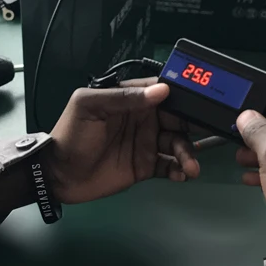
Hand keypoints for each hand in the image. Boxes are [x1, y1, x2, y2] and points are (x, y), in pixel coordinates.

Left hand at [47, 80, 199, 203]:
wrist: (58, 175)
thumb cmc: (71, 135)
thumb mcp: (90, 106)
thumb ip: (124, 97)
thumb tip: (161, 90)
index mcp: (131, 100)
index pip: (163, 91)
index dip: (183, 95)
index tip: (202, 100)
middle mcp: (143, 120)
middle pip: (178, 119)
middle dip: (194, 126)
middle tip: (207, 134)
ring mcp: (145, 144)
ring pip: (177, 144)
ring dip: (188, 153)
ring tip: (190, 166)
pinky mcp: (145, 167)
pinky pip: (169, 166)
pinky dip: (178, 170)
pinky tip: (181, 174)